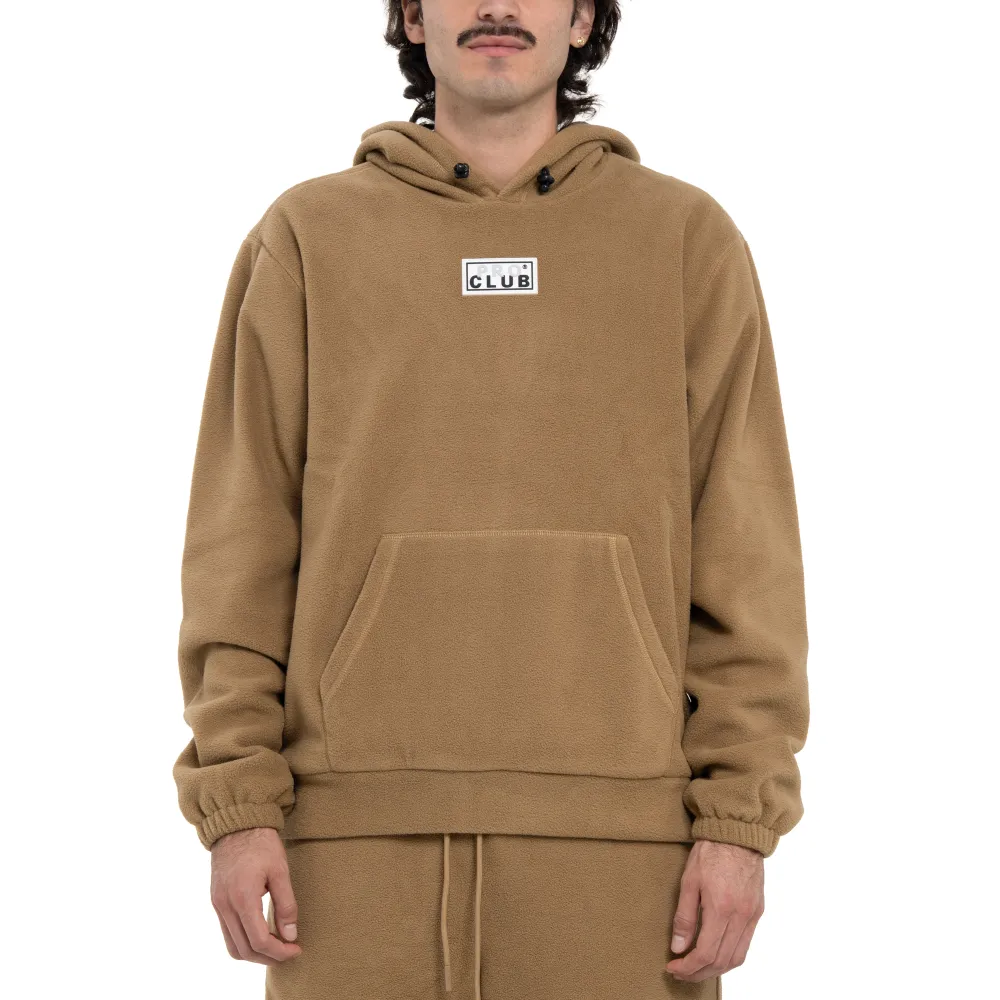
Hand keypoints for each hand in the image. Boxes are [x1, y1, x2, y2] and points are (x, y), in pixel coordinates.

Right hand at [210, 826, 302, 965]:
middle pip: (244, 950)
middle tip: (289, 952)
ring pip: (233, 946)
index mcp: (242, 898)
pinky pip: (227, 932)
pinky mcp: (217, 901)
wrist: (236, 824)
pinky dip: (244, 941)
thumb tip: (291, 935)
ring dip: (254, 953)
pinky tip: (262, 933)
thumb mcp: (280, 870)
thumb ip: (286, 904)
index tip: (296, 949)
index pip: (259, 940)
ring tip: (276, 947)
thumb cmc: (261, 844)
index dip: (280, 951)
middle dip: (268, 957)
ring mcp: (218, 905)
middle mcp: (225, 906)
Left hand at [664, 838, 764, 981]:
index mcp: (721, 908)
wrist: (738, 833)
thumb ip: (684, 917)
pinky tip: (716, 953)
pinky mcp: (758, 911)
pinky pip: (746, 944)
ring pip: (737, 957)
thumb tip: (678, 947)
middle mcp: (740, 916)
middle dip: (699, 972)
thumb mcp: (689, 881)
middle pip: (721, 961)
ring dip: (716, 969)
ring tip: (697, 967)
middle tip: (681, 971)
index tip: (674, 966)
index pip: (706, 953)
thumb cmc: (711, 852)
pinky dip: (730, 956)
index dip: (688, 966)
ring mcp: (752, 915)